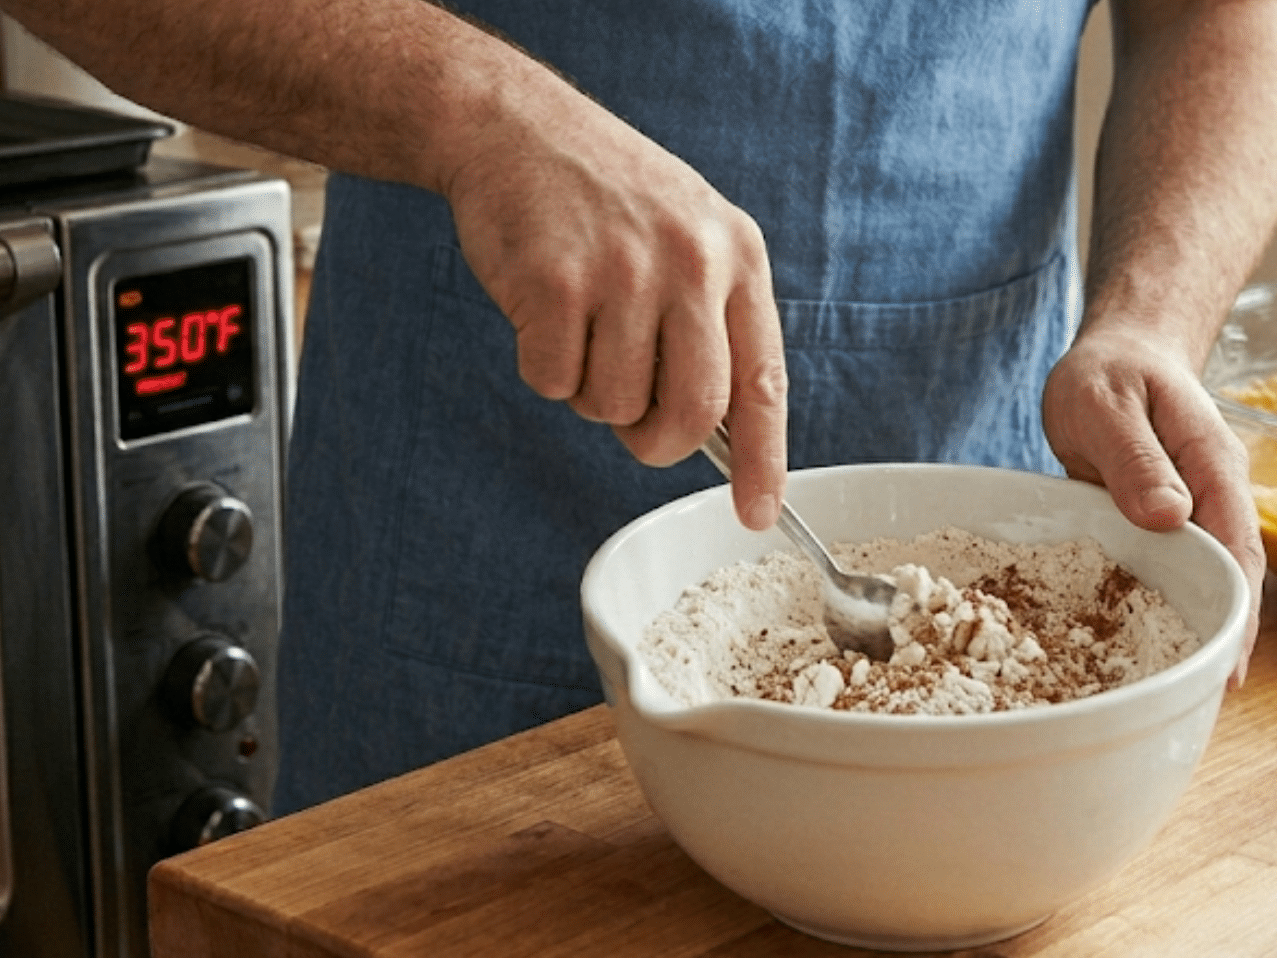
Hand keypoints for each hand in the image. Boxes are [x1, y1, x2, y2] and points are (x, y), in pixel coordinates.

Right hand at [439, 83, 788, 530]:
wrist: (513, 126)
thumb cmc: (603, 197)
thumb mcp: (688, 236)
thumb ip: (710, 322)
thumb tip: (714, 434)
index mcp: (738, 256)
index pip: (762, 382)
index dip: (763, 459)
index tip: (758, 512)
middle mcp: (692, 263)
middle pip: (693, 411)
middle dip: (657, 442)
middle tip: (632, 426)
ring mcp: (624, 271)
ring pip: (617, 405)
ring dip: (591, 392)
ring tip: (581, 326)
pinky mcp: (557, 283)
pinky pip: (555, 383)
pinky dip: (543, 368)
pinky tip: (541, 309)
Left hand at [1041, 324, 1263, 683]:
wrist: (1117, 353)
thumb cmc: (1111, 372)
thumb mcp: (1107, 404)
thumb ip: (1135, 458)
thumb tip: (1169, 516)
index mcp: (1211, 468)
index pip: (1237, 548)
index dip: (1238, 610)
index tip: (1229, 662)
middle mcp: (1211, 499)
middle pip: (1233, 579)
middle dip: (1226, 639)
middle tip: (1206, 703)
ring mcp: (1189, 516)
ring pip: (1204, 583)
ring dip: (1197, 633)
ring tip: (1179, 696)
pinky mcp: (1161, 528)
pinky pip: (1169, 575)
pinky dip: (1163, 613)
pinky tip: (1143, 656)